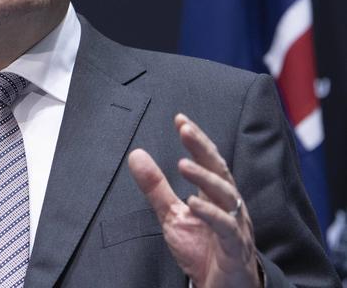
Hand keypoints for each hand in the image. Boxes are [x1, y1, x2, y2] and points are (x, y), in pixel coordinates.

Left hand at [127, 114, 260, 287]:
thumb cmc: (203, 252)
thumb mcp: (172, 215)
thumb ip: (156, 186)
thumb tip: (137, 155)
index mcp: (216, 195)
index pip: (208, 161)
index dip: (196, 140)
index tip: (180, 120)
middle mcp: (229, 205)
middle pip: (219, 170)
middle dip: (202, 148)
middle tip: (185, 129)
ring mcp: (235, 225)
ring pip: (226, 195)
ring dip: (204, 178)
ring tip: (182, 164)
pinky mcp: (234, 248)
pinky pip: (226, 227)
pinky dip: (210, 213)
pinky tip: (193, 203)